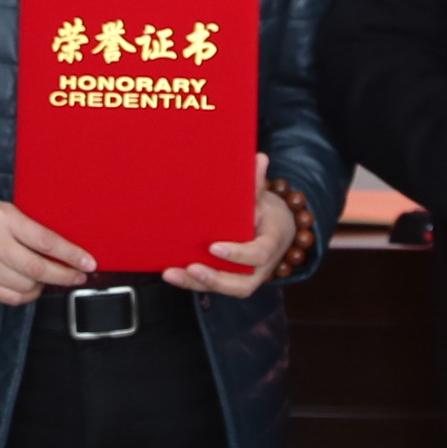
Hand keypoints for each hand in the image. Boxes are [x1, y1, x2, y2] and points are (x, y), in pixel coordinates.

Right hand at [0, 197, 93, 305]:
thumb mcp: (7, 210)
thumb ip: (31, 227)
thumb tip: (67, 249)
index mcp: (5, 218)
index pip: (46, 241)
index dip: (71, 254)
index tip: (88, 262)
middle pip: (38, 268)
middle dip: (65, 275)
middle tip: (78, 276)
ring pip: (27, 285)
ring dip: (45, 285)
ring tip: (50, 278)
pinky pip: (12, 297)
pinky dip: (28, 295)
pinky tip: (32, 286)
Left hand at [167, 154, 296, 296]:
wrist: (274, 232)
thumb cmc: (266, 214)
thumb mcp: (264, 199)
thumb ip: (257, 185)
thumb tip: (259, 158)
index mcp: (270, 245)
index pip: (258, 254)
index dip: (238, 254)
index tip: (214, 247)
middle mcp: (260, 268)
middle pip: (240, 284)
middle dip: (214, 279)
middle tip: (192, 268)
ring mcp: (246, 278)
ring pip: (223, 289)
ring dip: (196, 283)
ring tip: (172, 273)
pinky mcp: (230, 280)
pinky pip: (213, 286)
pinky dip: (191, 282)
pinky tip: (171, 273)